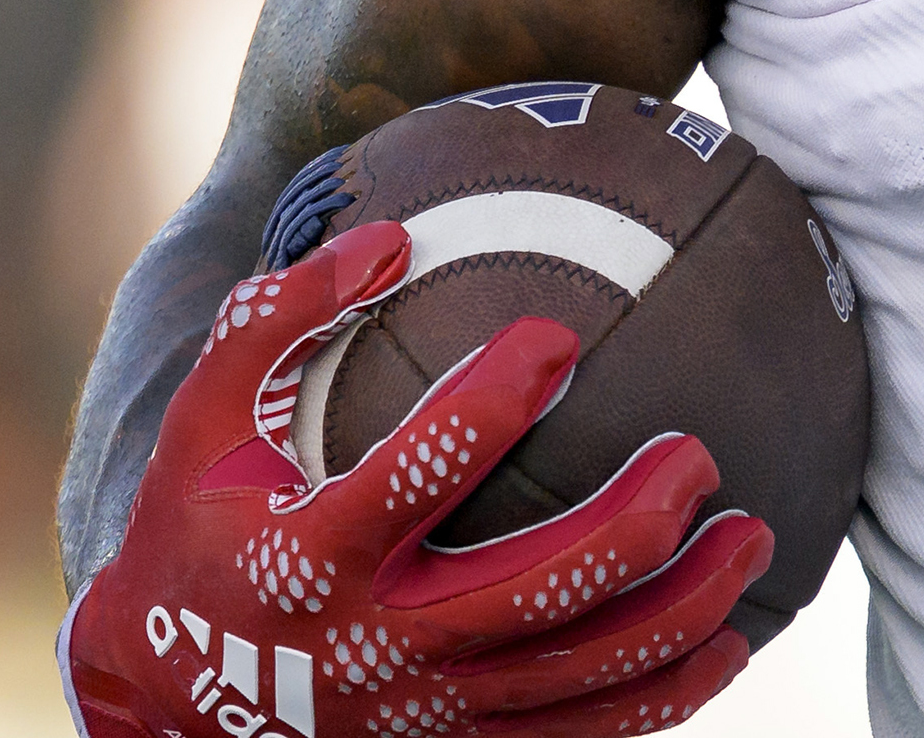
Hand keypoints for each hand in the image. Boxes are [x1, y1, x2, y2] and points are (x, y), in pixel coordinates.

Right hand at [65, 222, 776, 737]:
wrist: (168, 697)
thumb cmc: (199, 520)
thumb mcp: (204, 417)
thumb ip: (278, 318)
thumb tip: (389, 236)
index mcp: (312, 555)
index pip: (413, 479)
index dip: (489, 406)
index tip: (556, 336)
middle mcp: (375, 646)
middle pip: (528, 597)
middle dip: (626, 529)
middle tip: (698, 456)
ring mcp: (423, 713)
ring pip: (574, 677)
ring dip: (678, 614)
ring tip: (754, 535)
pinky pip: (577, 737)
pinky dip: (663, 699)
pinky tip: (729, 640)